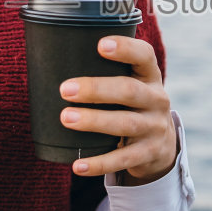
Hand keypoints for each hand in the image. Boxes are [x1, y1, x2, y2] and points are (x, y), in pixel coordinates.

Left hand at [60, 35, 177, 184]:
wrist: (160, 146)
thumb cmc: (131, 106)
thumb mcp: (131, 85)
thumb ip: (107, 74)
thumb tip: (51, 62)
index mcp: (150, 76)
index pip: (144, 56)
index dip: (126, 49)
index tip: (101, 45)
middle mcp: (157, 99)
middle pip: (130, 91)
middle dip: (97, 89)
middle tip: (65, 89)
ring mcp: (155, 128)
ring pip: (126, 124)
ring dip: (95, 121)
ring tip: (66, 118)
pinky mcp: (148, 154)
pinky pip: (123, 159)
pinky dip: (99, 163)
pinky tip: (78, 165)